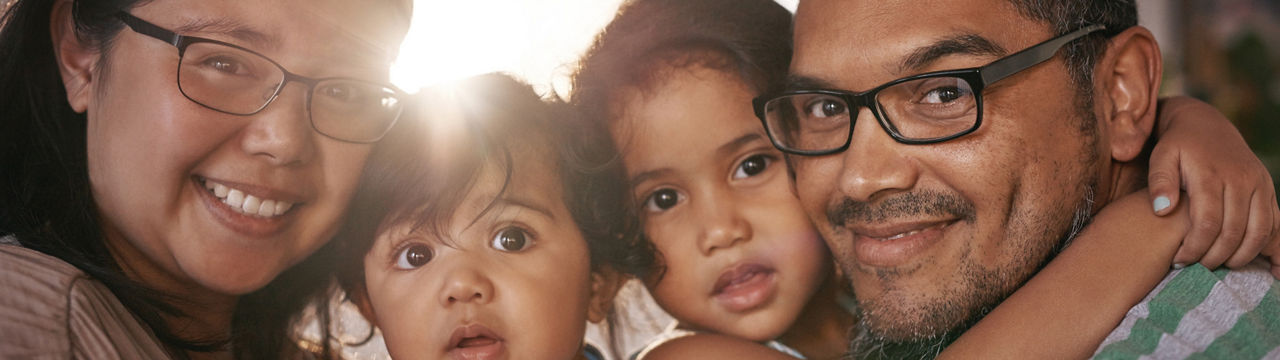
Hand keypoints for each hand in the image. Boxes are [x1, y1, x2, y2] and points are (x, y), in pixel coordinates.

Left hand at [1146, 96, 1278, 268]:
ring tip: (1220, 265)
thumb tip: (1162, 211)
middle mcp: (1241, 180)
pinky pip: (1277, 223)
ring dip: (1242, 256)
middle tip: (1197, 268)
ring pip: (1260, 231)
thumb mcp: (1161, 157)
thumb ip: (1159, 182)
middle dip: (1215, 257)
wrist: (1205, 125)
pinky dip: (1275, 247)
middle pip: (1234, 232)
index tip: (1179, 261)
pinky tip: (1273, 269)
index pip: (1207, 223)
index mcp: (1212, 174)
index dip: (1194, 248)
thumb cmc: (1177, 146)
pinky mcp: (1268, 189)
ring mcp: (1260, 184)